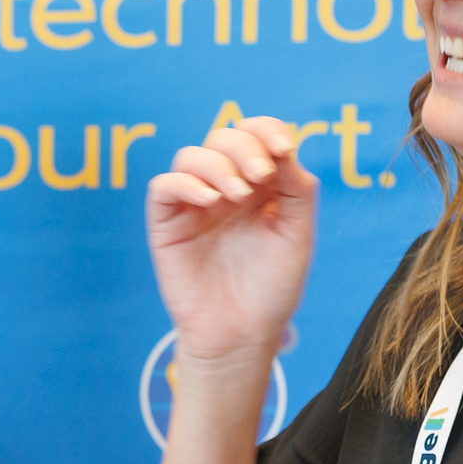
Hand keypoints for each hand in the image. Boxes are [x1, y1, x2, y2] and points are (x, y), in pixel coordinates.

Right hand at [146, 118, 318, 367]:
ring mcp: (194, 205)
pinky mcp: (168, 224)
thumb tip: (285, 148)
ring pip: (192, 156)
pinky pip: (165, 186)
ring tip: (238, 196)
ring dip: (218, 166)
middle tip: (261, 177)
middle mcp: (225, 189)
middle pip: (223, 138)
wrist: (242, 334)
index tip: (283, 147)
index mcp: (259, 187)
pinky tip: (209, 201)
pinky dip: (186, 183)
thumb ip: (297, 189)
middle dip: (245, 149)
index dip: (267, 129)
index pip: (256, 136)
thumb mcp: (297, 235)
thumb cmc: (271, 289)